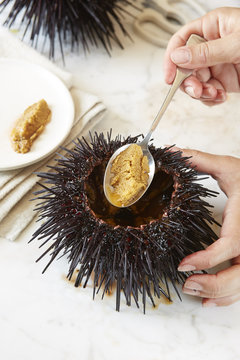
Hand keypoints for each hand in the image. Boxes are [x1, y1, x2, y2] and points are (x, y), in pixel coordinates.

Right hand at [164, 7, 239, 105]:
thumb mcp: (237, 44)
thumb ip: (206, 52)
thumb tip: (178, 57)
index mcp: (214, 27)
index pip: (182, 39)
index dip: (172, 58)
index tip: (169, 77)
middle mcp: (213, 46)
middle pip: (186, 64)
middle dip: (188, 80)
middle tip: (196, 90)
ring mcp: (219, 64)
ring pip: (195, 81)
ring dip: (200, 92)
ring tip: (213, 94)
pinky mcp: (225, 80)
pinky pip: (208, 91)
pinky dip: (210, 98)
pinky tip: (220, 96)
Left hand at [176, 149, 239, 306]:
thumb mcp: (230, 168)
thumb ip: (201, 160)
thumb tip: (174, 151)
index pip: (229, 247)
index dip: (206, 259)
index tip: (183, 264)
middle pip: (239, 276)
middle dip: (212, 285)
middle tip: (187, 283)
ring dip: (219, 295)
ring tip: (194, 292)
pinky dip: (230, 296)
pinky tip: (212, 300)